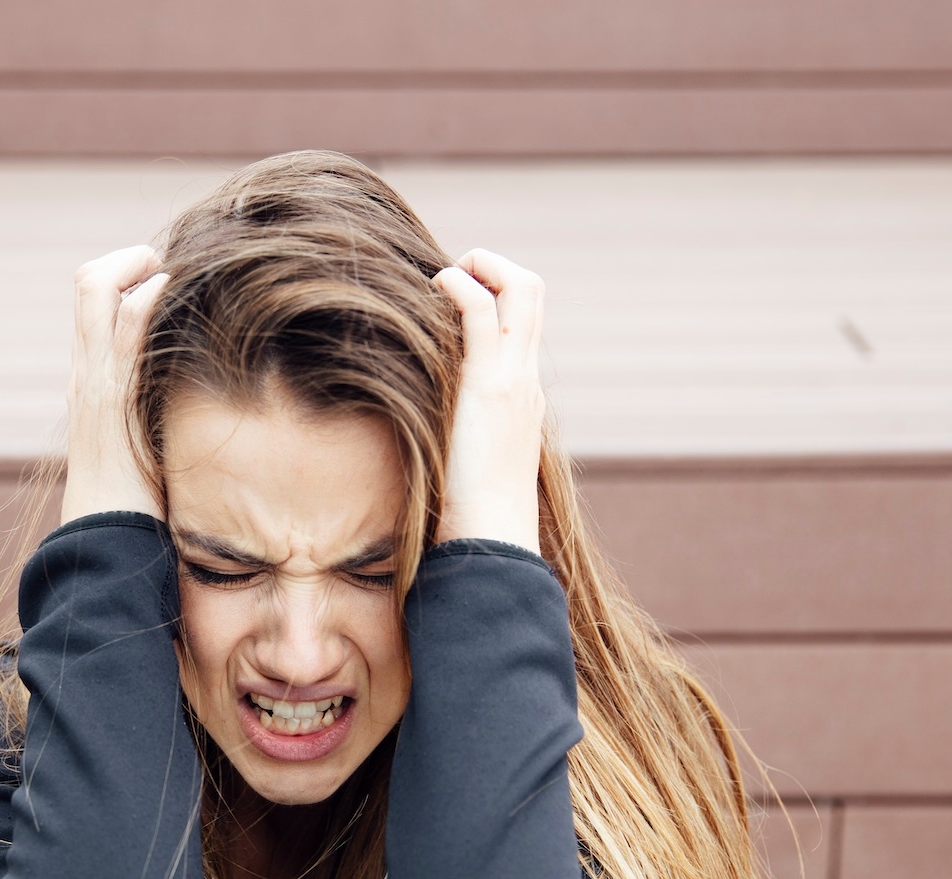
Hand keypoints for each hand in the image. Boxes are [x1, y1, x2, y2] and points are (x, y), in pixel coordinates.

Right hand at [58, 245, 171, 523]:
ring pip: (97, 287)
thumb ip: (157, 422)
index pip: (93, 303)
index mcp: (91, 382)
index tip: (167, 286)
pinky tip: (180, 297)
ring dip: (140, 264)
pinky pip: (126, 325)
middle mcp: (87, 372)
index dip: (126, 276)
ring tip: (179, 276)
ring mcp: (95, 379)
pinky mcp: (112, 394)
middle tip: (172, 272)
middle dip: (130, 258)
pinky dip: (151, 295)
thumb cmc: (132, 510)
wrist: (104, 544)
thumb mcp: (144, 452)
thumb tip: (197, 413)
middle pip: (88, 282)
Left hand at [431, 249, 546, 554]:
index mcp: (524, 394)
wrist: (492, 540)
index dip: (490, 294)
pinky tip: (431, 292)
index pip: (522, 322)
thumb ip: (453, 438)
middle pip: (532, 291)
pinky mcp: (492, 384)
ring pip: (522, 288)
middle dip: (491, 266)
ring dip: (479, 266)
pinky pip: (483, 310)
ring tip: (438, 279)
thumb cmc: (472, 517)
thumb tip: (419, 439)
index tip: (447, 304)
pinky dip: (459, 286)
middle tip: (447, 279)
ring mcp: (516, 378)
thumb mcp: (464, 465)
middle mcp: (527, 378)